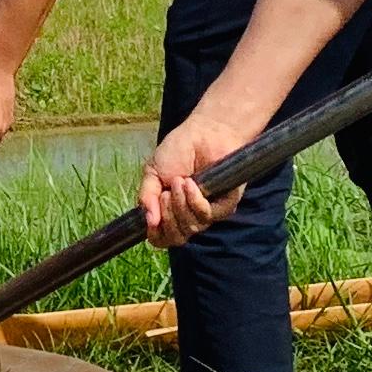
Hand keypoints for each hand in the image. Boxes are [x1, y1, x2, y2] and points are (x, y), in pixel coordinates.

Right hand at [136, 103, 259, 244]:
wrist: (204, 133)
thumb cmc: (179, 150)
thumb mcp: (152, 172)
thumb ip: (146, 197)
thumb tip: (148, 221)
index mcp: (169, 210)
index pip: (162, 238)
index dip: (155, 234)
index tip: (151, 218)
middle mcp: (188, 215)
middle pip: (176, 237)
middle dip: (167, 216)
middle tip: (165, 194)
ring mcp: (207, 212)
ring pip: (191, 228)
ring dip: (180, 205)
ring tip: (179, 181)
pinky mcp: (225, 205)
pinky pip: (208, 215)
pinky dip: (195, 200)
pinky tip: (191, 184)